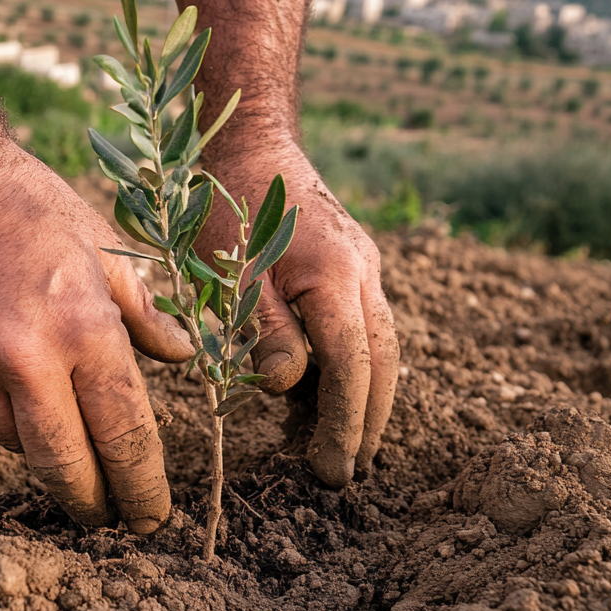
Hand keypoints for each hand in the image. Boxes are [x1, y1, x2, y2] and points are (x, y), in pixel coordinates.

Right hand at [0, 144, 192, 532]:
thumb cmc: (29, 204)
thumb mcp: (103, 250)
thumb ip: (145, 315)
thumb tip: (182, 358)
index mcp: (82, 328)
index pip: (123, 432)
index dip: (142, 484)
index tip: (151, 516)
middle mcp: (22, 358)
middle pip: (64, 465)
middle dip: (91, 501)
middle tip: (108, 518)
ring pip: (11, 441)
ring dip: (40, 441)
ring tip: (50, 412)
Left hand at [197, 139, 399, 486]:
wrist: (251, 142)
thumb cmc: (229, 204)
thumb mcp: (231, 271)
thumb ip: (263, 328)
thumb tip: (289, 385)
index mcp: (335, 276)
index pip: (351, 367)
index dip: (346, 423)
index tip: (333, 468)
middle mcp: (364, 272)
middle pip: (382, 361)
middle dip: (371, 420)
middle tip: (350, 468)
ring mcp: (365, 265)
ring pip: (381, 344)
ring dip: (370, 395)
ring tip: (351, 442)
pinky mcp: (354, 263)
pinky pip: (365, 324)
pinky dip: (358, 364)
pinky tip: (337, 390)